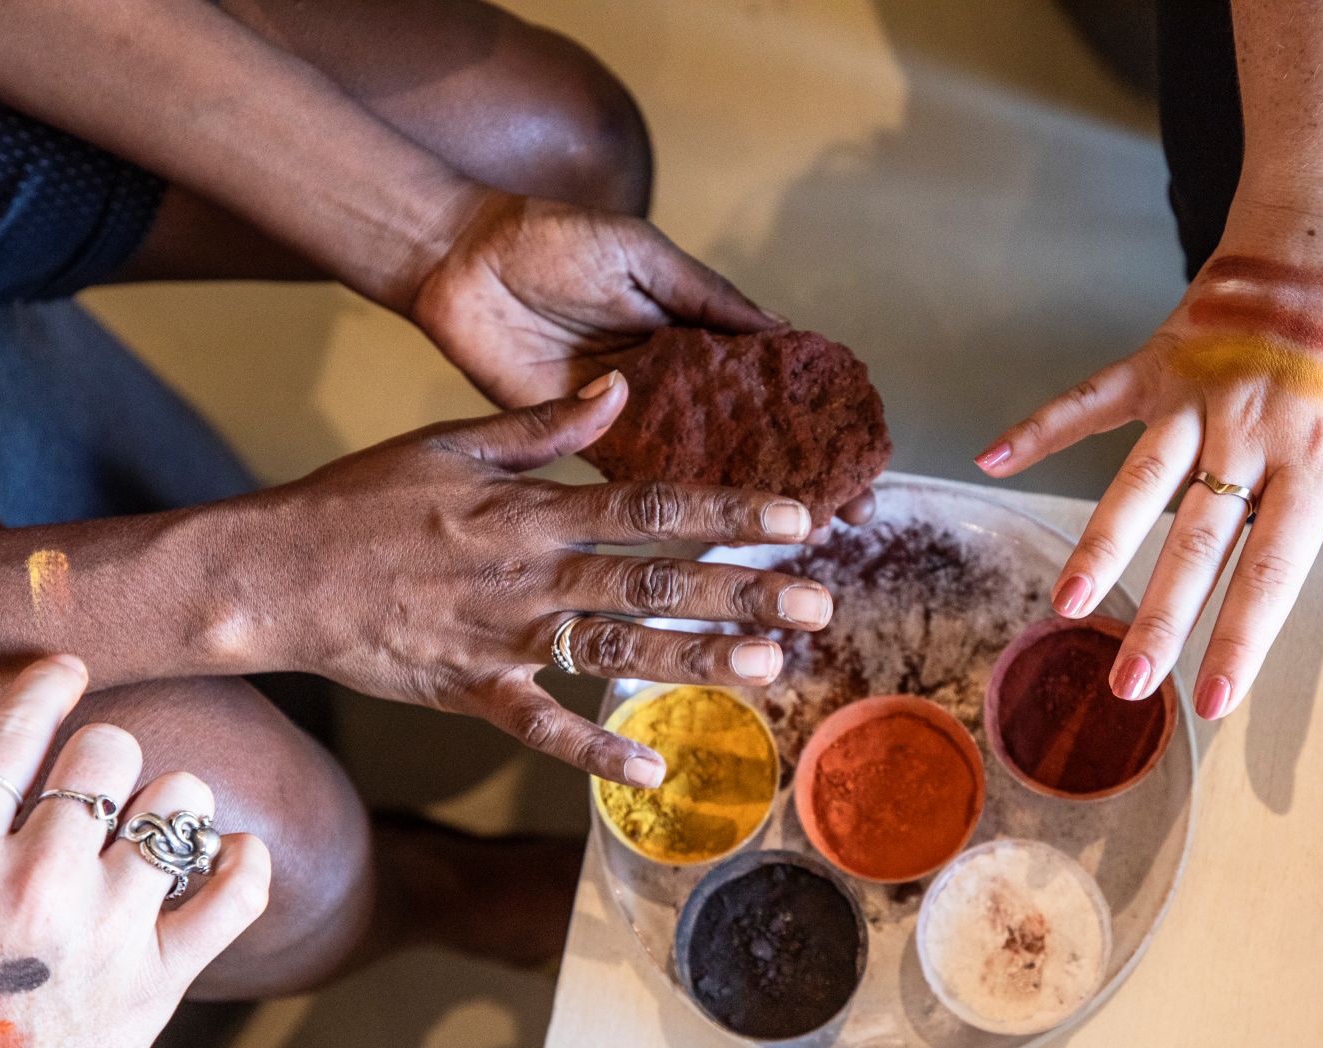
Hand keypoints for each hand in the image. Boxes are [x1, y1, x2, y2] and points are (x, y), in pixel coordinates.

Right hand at [255, 377, 834, 783]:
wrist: (271, 574)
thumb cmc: (358, 501)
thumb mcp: (450, 441)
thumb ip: (543, 424)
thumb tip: (619, 393)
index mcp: (531, 508)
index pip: (650, 505)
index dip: (728, 512)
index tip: (796, 519)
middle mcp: (530, 572)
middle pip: (655, 581)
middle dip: (742, 592)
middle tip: (817, 605)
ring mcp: (502, 636)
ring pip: (616, 651)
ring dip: (694, 662)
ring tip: (768, 670)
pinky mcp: (470, 688)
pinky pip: (542, 727)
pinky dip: (594, 751)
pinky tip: (653, 768)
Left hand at [402, 192, 876, 527]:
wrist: (462, 260)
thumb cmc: (554, 239)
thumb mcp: (647, 257)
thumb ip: (709, 300)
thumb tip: (783, 335)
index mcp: (693, 338)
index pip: (769, 389)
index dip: (814, 421)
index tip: (861, 454)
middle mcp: (671, 386)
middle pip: (746, 441)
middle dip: (797, 475)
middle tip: (846, 513)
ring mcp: (630, 419)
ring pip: (701, 469)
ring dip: (746, 502)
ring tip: (800, 534)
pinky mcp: (581, 441)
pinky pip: (636, 479)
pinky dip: (676, 506)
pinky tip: (722, 532)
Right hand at [975, 230, 1322, 718]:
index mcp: (1316, 453)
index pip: (1272, 566)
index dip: (1240, 639)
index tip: (1212, 700)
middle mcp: (1248, 429)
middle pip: (1196, 541)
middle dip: (1161, 619)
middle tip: (1130, 685)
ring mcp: (1193, 393)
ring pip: (1139, 483)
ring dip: (1102, 545)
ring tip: (1068, 604)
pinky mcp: (1155, 360)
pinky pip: (1089, 397)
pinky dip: (1041, 425)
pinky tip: (993, 458)